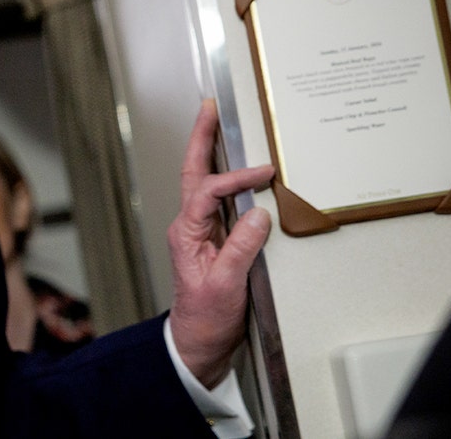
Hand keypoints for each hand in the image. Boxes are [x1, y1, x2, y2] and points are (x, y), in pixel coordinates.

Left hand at [168, 99, 274, 387]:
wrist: (199, 343)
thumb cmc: (206, 317)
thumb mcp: (225, 285)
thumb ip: (241, 249)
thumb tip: (258, 213)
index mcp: (185, 233)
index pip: (208, 192)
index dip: (236, 178)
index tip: (265, 173)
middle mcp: (189, 226)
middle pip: (194, 172)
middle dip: (200, 138)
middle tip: (210, 107)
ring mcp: (200, 231)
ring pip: (203, 181)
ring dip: (209, 150)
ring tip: (218, 121)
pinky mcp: (214, 239)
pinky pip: (219, 200)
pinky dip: (228, 178)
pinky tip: (240, 166)